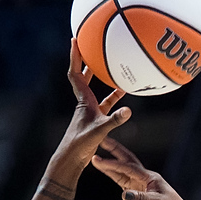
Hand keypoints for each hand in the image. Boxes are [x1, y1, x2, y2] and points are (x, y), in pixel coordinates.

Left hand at [55, 39, 130, 179]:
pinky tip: (123, 93)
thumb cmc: (80, 144)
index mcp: (83, 101)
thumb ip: (114, 120)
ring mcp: (90, 111)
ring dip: (102, 78)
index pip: (76, 73)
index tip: (75, 40)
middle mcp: (84, 103)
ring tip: (111, 66)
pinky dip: (113, 97)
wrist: (71, 159)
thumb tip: (129, 110)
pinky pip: (105, 104)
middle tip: (90, 46)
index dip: (75, 57)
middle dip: (87, 61)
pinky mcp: (95, 120)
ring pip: (95, 90)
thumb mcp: (100, 130)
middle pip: (84, 76)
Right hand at [90, 138, 200, 199]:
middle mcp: (143, 178)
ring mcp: (139, 186)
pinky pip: (121, 182)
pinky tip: (104, 169)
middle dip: (114, 151)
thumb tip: (125, 194)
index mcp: (150, 177)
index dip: (115, 164)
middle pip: (126, 161)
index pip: (129, 168)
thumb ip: (142, 198)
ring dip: (109, 164)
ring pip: (121, 172)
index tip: (101, 161)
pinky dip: (112, 175)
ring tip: (95, 157)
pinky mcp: (135, 195)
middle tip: (101, 139)